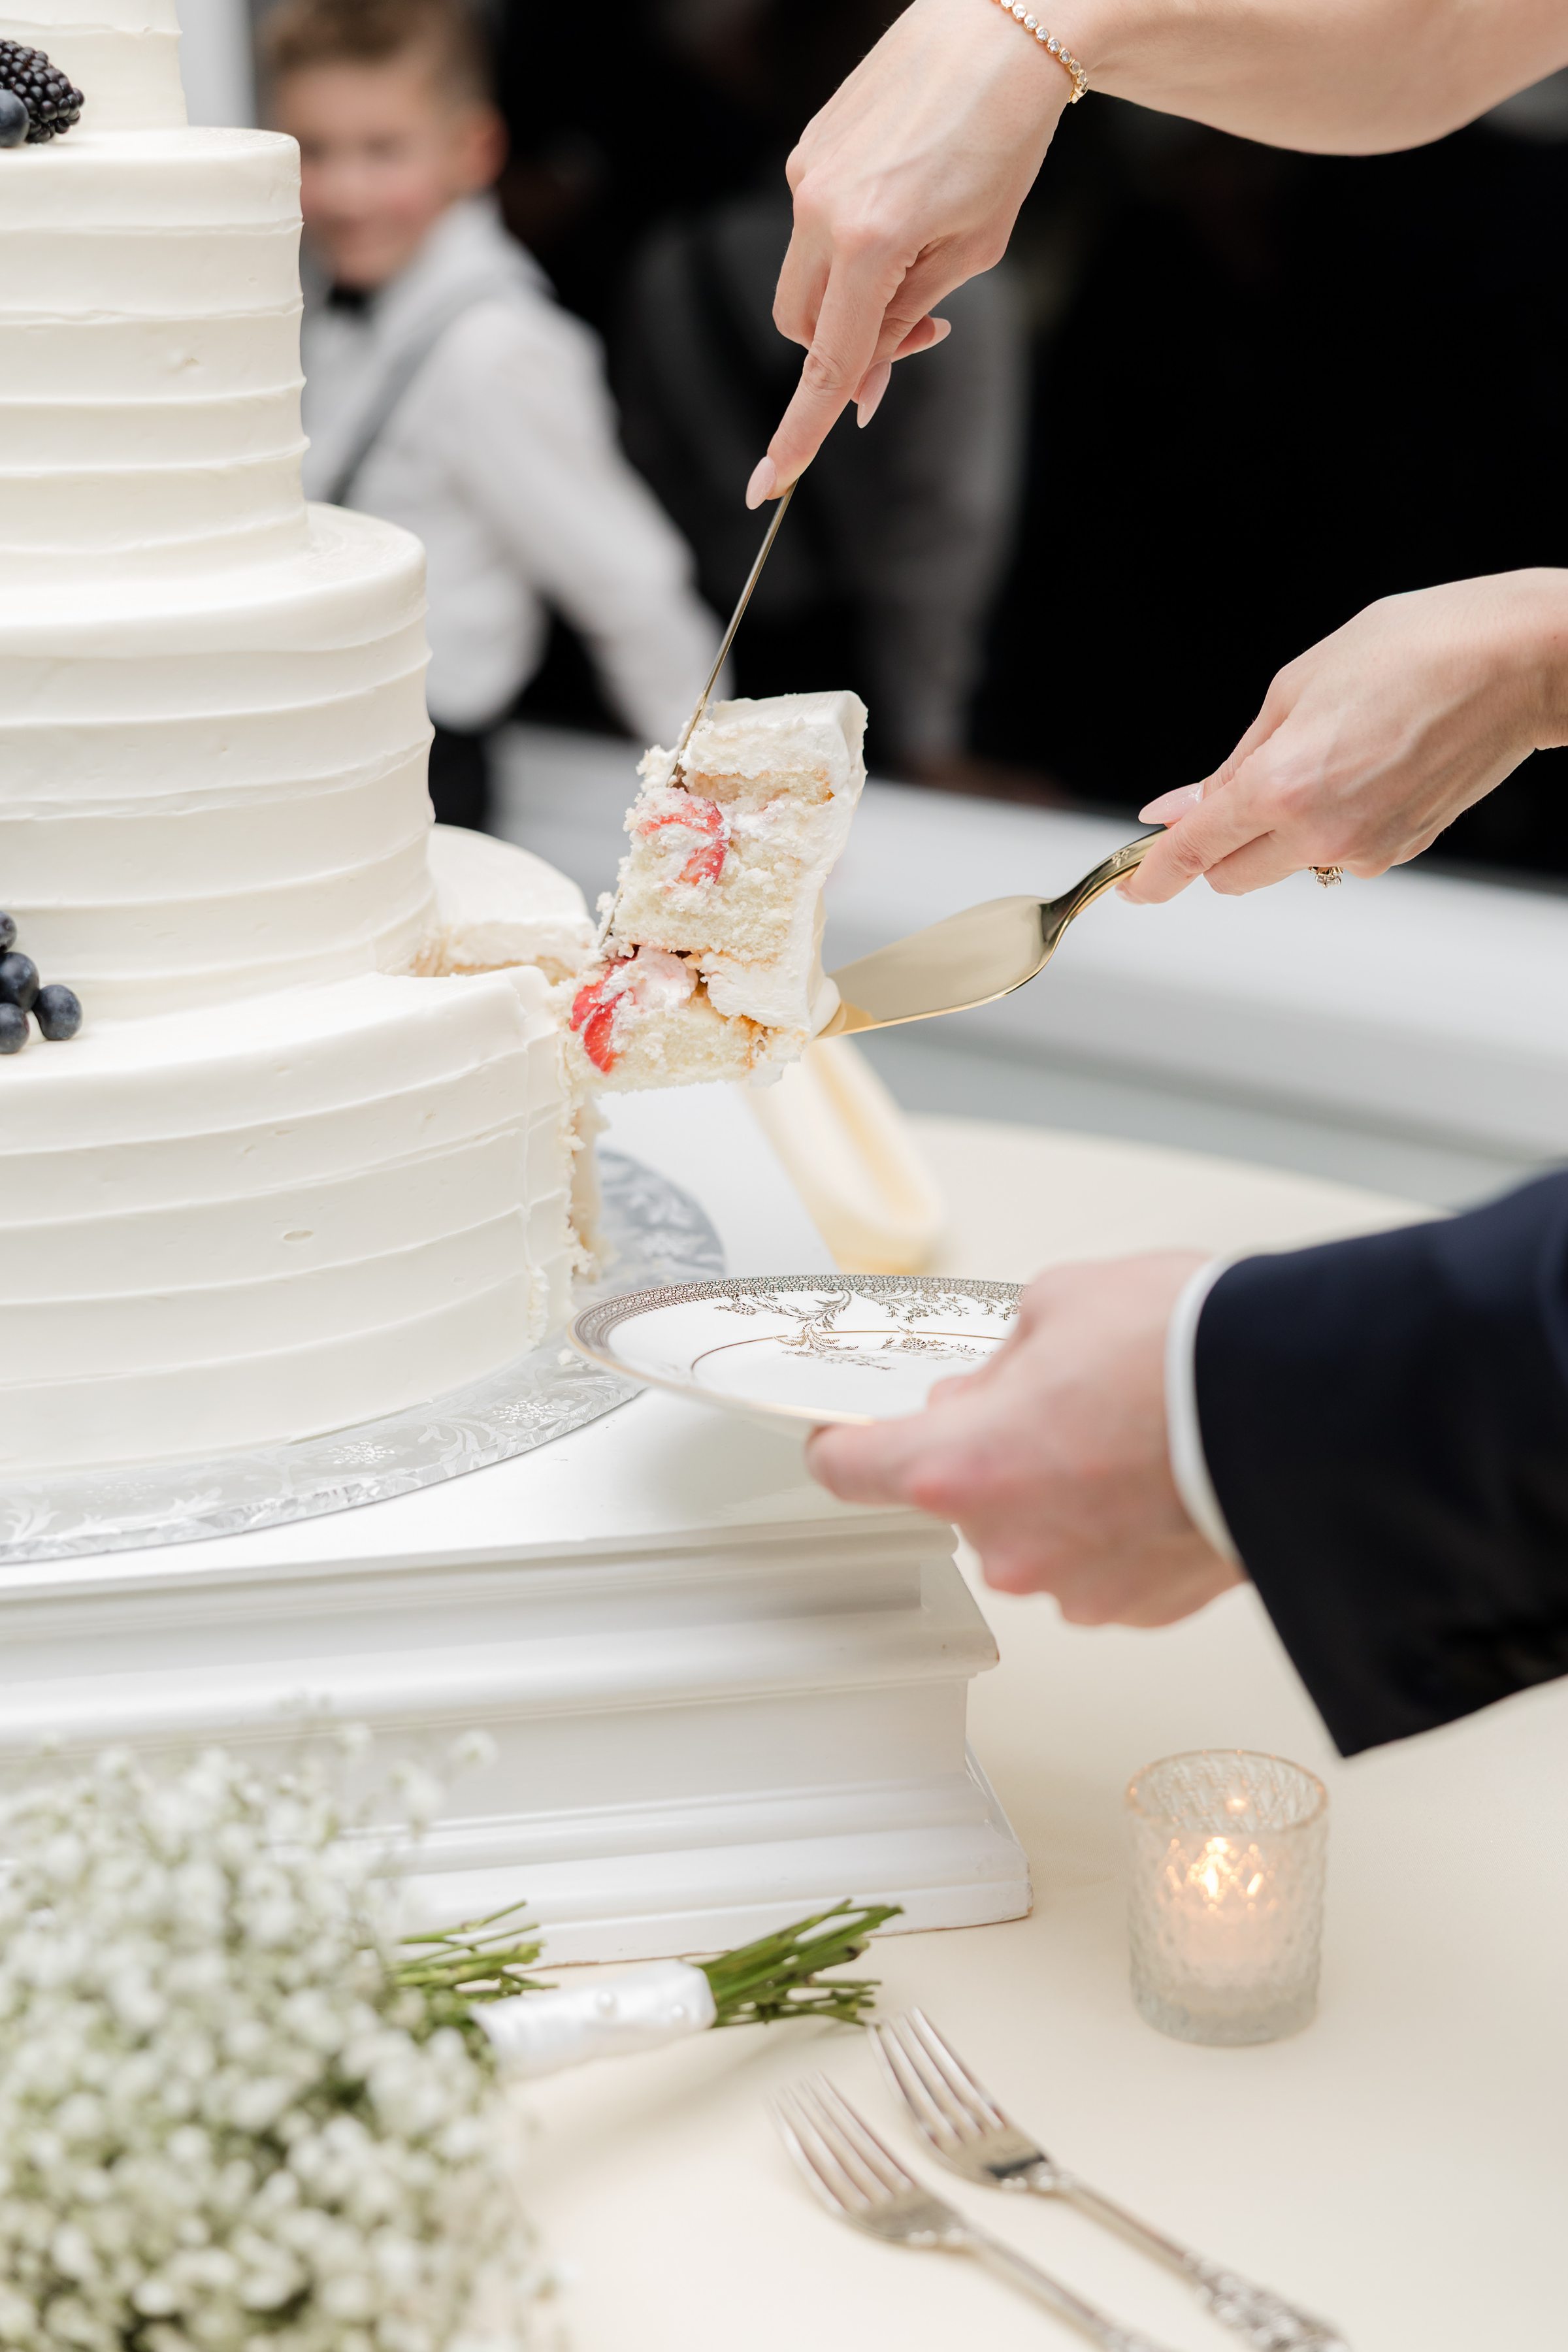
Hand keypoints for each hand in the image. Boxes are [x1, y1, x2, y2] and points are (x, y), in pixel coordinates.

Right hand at [749, 0, 1070, 503]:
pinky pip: (814, 226)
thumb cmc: (1003, 140)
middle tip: (918, 331)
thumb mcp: (972, 249)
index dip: (798, 434)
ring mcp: (807, 173)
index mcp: (868, 241)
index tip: (768, 486)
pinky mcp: (809, 147)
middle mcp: (820, 207)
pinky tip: (907, 202)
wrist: (1002, 26)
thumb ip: (907, 320)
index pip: (823, 362)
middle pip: (800, 325)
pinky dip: (851, 245)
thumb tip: (859, 387)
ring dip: (850, 294)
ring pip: (804, 277)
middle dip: (844, 349)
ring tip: (922, 255)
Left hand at [806, 1253, 1241, 1624]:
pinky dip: (1119, 1527)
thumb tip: (994, 1387)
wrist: (1299, 1407)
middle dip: (993, 1452)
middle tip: (1055, 1401)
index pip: (852, 1470)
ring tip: (1127, 1433)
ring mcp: (1076, 1586)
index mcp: (960, 1464)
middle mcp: (1007, 1543)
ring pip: (1037, 1535)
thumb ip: (1003, 1358)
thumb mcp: (1057, 1304)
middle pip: (960, 1498)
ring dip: (1062, 1493)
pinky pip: (1102, 1564)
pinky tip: (1160, 1475)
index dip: (847, 1444)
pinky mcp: (1141, 1608)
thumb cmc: (1185, 1351)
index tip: (845, 1438)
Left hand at [1126, 570, 1567, 902]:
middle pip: (1231, 876)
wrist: (1515, 662)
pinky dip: (1327, 826)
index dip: (1152, 875)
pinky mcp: (1399, 851)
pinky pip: (1335, 854)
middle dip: (1215, 848)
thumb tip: (1178, 809)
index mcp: (1281, 787)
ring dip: (1279, 832)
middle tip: (1229, 797)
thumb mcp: (1295, 690)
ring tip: (1327, 756)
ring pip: (1285, 865)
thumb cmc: (1414, 651)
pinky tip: (1363, 770)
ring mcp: (1363, 850)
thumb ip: (1230, 764)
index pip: (1193, 853)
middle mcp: (1319, 833)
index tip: (1132, 886)